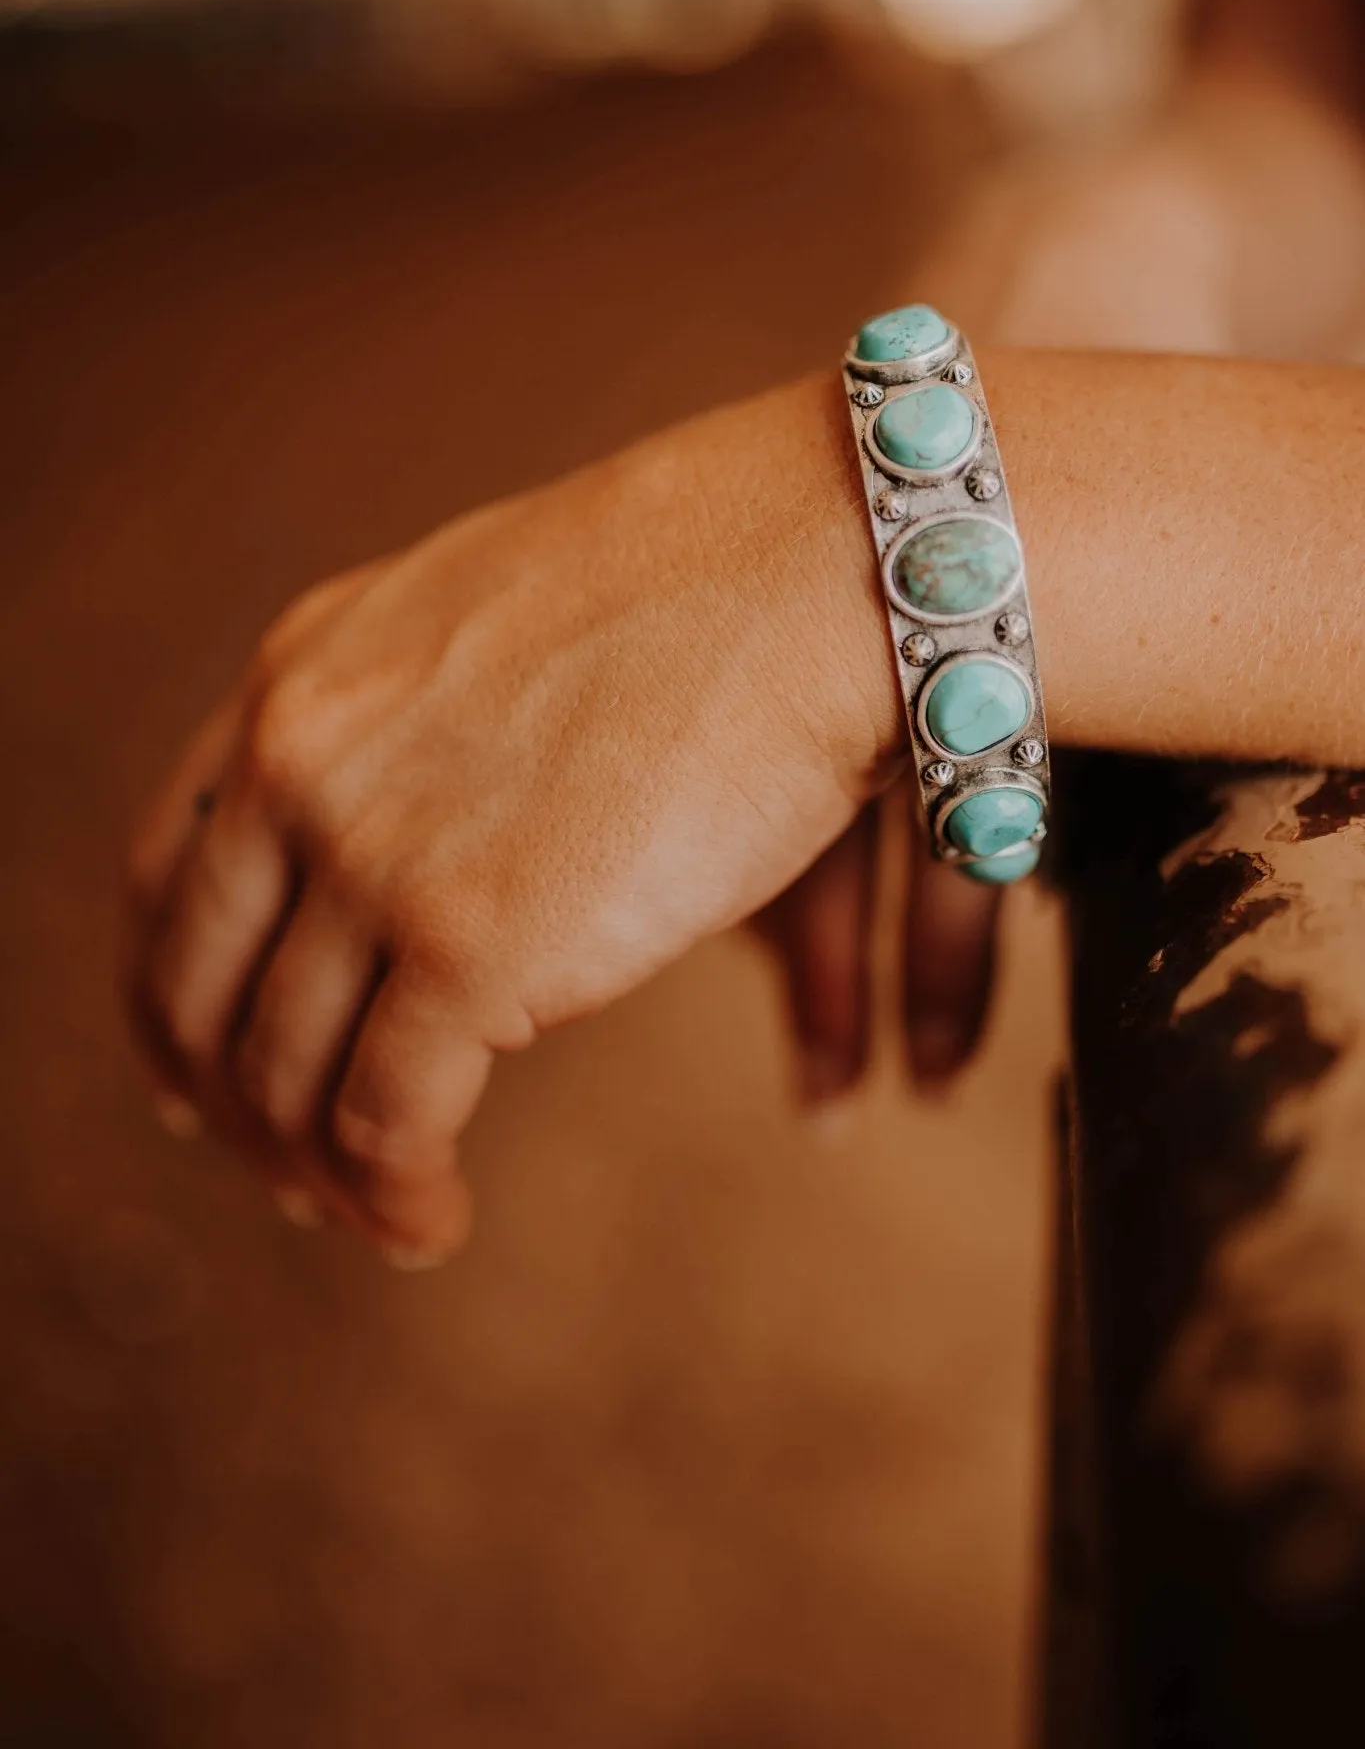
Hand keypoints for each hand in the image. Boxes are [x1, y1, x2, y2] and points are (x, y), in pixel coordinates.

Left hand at [126, 380, 902, 1262]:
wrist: (816, 567)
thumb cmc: (704, 598)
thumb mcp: (494, 634)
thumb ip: (415, 727)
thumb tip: (412, 846)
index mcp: (300, 681)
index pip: (170, 877)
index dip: (171, 1000)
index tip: (199, 1078)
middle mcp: (301, 763)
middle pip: (196, 993)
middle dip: (233, 1112)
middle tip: (296, 1181)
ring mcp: (372, 853)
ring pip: (282, 1077)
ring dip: (325, 1178)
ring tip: (388, 1219)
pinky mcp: (467, 944)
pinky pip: (385, 1123)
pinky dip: (398, 1201)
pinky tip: (438, 1223)